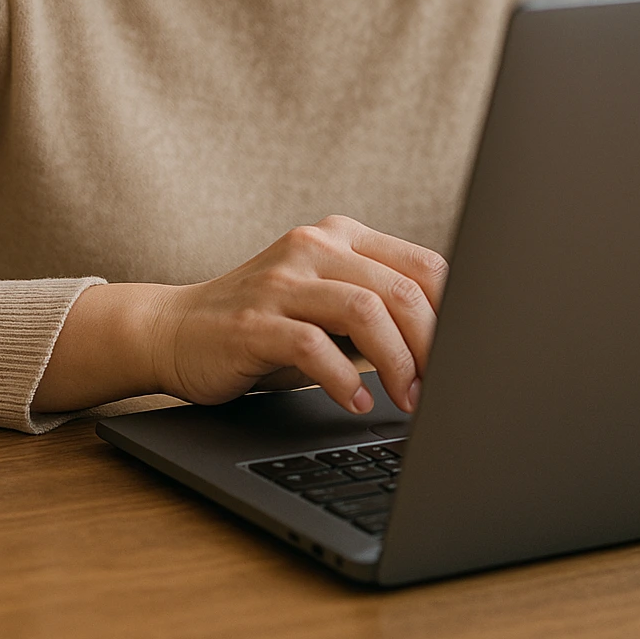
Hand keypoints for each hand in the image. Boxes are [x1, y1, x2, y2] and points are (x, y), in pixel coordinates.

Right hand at [154, 215, 447, 415]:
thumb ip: (375, 307)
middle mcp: (313, 245)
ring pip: (364, 310)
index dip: (454, 313)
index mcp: (340, 236)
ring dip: (397, 364)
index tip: (466, 357)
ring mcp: (281, 281)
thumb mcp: (324, 302)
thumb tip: (448, 346)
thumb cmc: (263, 324)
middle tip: (438, 390)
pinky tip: (357, 402)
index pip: (422, 264)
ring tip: (405, 399)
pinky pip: (313, 347)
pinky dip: (344, 380)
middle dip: (431, 346)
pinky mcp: (252, 321)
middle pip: (400, 289)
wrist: (174, 330)